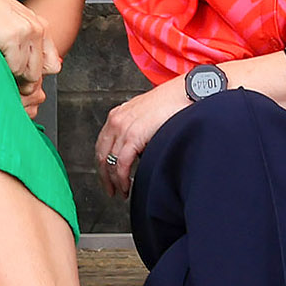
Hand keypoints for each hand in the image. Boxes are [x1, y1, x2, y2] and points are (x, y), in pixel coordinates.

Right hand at [0, 0, 57, 86]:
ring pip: (26, 74)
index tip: (14, 74)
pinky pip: (13, 68)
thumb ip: (27, 45)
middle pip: (37, 74)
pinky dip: (0, 69)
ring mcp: (27, 31)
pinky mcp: (12, 35)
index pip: (51, 66)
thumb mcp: (9, 25)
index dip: (32, 75)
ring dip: (9, 76)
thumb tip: (49, 70)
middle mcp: (37, 28)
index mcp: (39, 26)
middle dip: (20, 81)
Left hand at [95, 82, 186, 196]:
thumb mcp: (147, 115)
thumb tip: (139, 151)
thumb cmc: (172, 103)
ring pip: (110, 162)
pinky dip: (122, 179)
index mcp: (118, 115)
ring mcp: (123, 128)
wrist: (184, 93)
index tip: (107, 176)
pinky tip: (127, 186)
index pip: (102, 145)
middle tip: (111, 189)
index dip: (103, 164)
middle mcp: (116, 121)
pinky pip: (121, 164)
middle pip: (101, 155)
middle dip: (105, 176)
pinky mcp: (133, 136)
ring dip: (114, 181)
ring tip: (121, 192)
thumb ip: (138, 130)